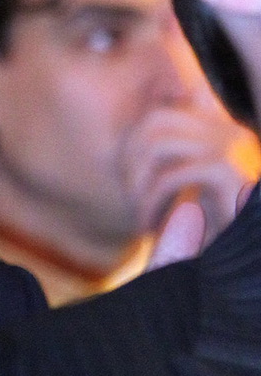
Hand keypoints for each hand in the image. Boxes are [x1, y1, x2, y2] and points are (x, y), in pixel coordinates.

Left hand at [120, 93, 259, 260]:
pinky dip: (149, 202)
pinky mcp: (228, 174)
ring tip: (139, 214)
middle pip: (156, 121)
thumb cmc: (214, 235)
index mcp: (221, 131)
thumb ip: (167, 166)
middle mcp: (228, 133)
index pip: (165, 111)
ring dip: (137, 184)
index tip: (126, 176)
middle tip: (130, 197)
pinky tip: (149, 227)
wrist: (249, 264)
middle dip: (129, 159)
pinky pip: (170, 177)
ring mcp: (231, 149)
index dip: (134, 139)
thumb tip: (128, 144)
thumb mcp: (189, 194)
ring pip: (158, 146)